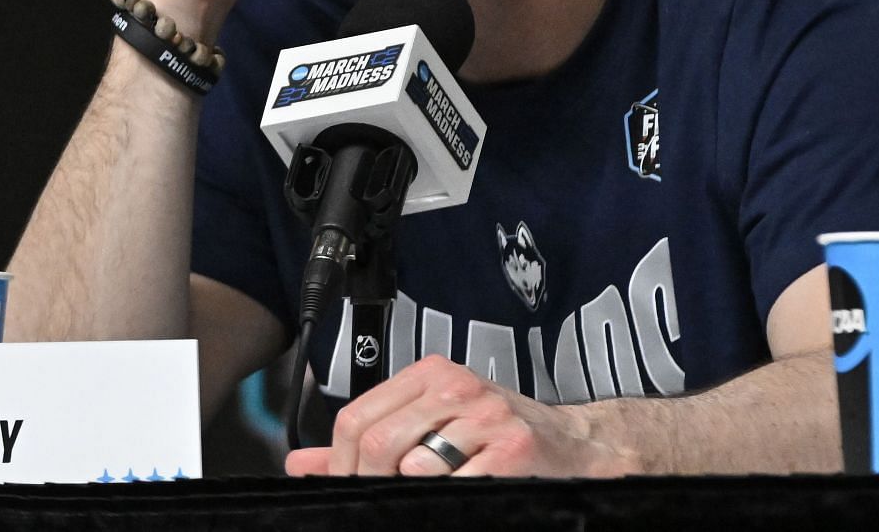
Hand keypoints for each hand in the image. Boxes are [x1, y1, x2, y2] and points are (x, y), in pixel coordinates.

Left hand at [284, 354, 636, 477]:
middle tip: (373, 502)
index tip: (346, 487)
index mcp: (428, 376)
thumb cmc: (498, 438)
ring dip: (409, 492)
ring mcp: (485, 415)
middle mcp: (454, 387)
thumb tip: (301, 464)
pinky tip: (459, 497)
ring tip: (423, 498)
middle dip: (368, 480)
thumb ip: (368, 443)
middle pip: (378, 440)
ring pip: (413, 466)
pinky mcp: (511, 448)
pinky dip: (448, 499)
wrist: (577, 446)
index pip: (356, 418)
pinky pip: (457, 485)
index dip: (342, 463)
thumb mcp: (431, 428)